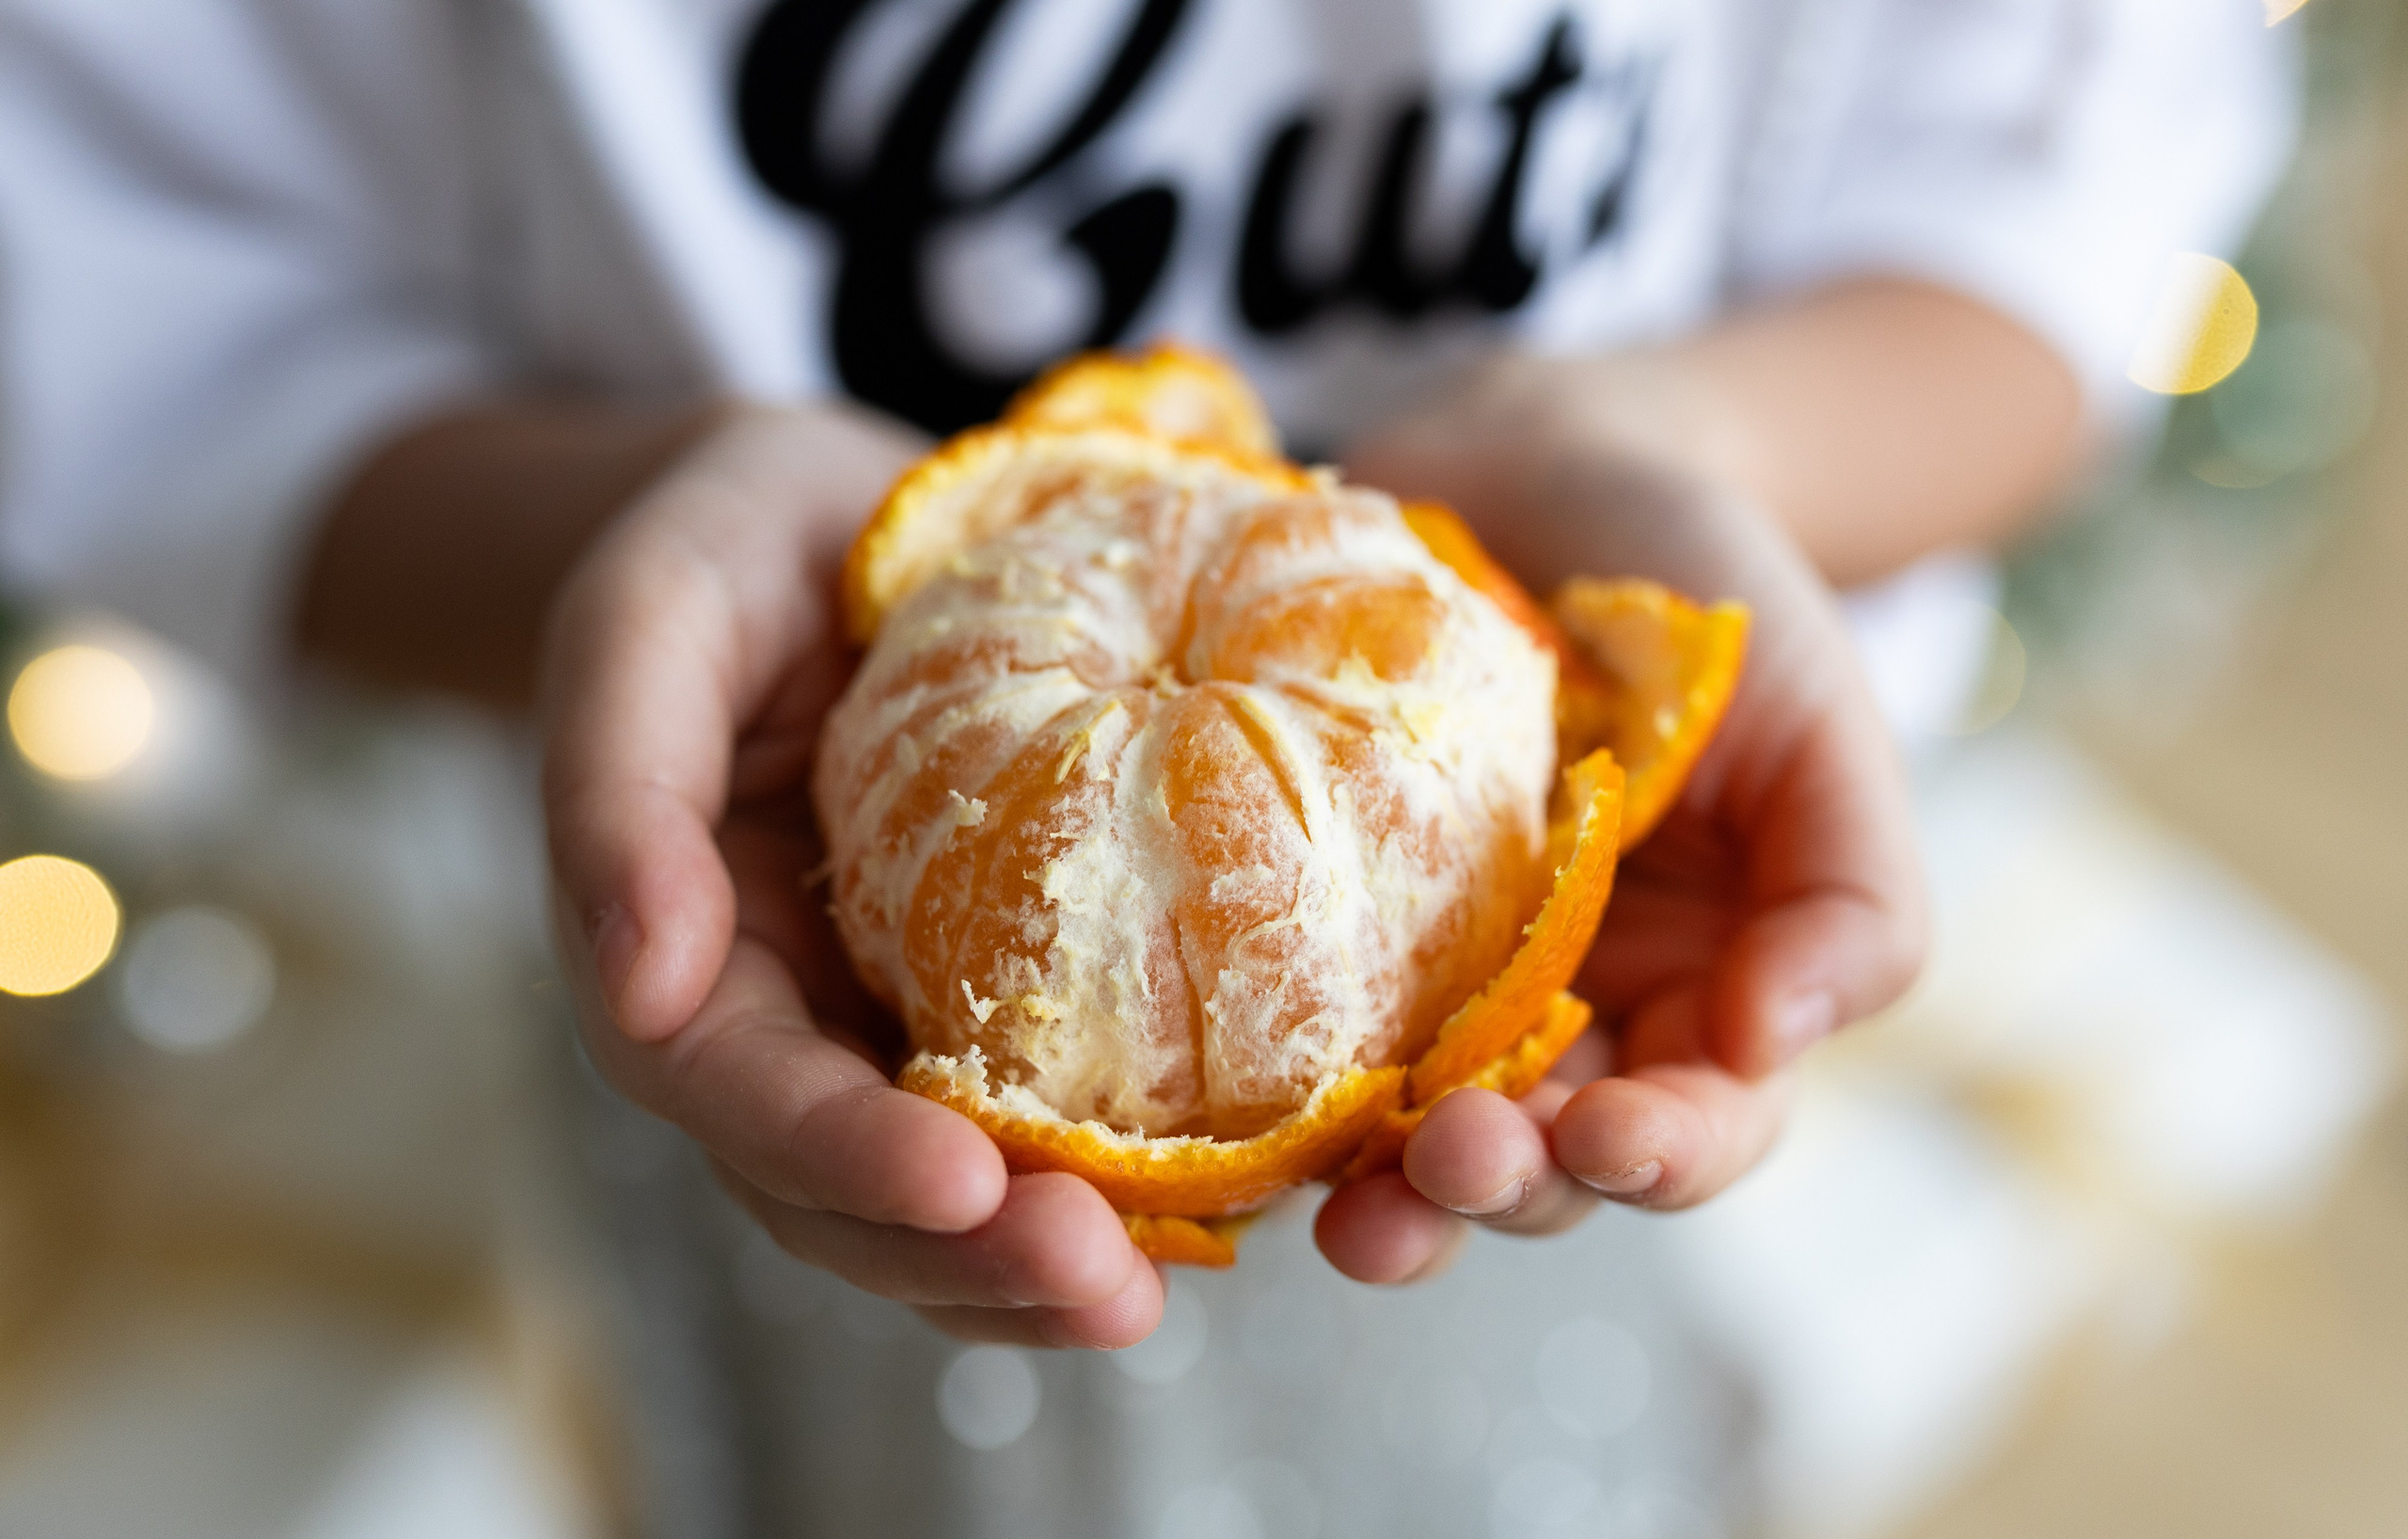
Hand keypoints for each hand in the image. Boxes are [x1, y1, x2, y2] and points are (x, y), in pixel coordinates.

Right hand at [540, 403, 1164, 1346]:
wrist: (825, 522)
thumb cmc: (725, 551)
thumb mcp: (649, 616)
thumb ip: (615, 784)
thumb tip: (642, 989)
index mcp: (680, 956)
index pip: (741, 1093)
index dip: (842, 1155)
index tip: (967, 1183)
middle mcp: (781, 1024)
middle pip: (845, 1197)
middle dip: (964, 1259)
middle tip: (1107, 1288)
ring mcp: (883, 1028)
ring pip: (939, 1204)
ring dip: (1036, 1271)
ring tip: (1157, 1290)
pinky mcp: (988, 1003)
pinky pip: (1039, 1128)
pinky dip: (1112, 1189)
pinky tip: (1214, 1209)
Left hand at [1316, 352, 1928, 1281]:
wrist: (1538, 468)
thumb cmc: (1698, 593)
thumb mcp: (1820, 718)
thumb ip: (1853, 891)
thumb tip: (1772, 1041)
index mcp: (1699, 994)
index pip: (1698, 1125)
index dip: (1664, 1156)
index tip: (1610, 1136)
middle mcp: (1561, 1020)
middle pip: (1544, 1164)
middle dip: (1504, 1186)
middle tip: (1449, 1166)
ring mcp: (1428, 987)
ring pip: (1412, 1139)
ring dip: (1387, 1189)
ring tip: (1349, 1208)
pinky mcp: (1312, 933)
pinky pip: (1292, 1038)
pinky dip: (1273, 1092)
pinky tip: (1231, 1110)